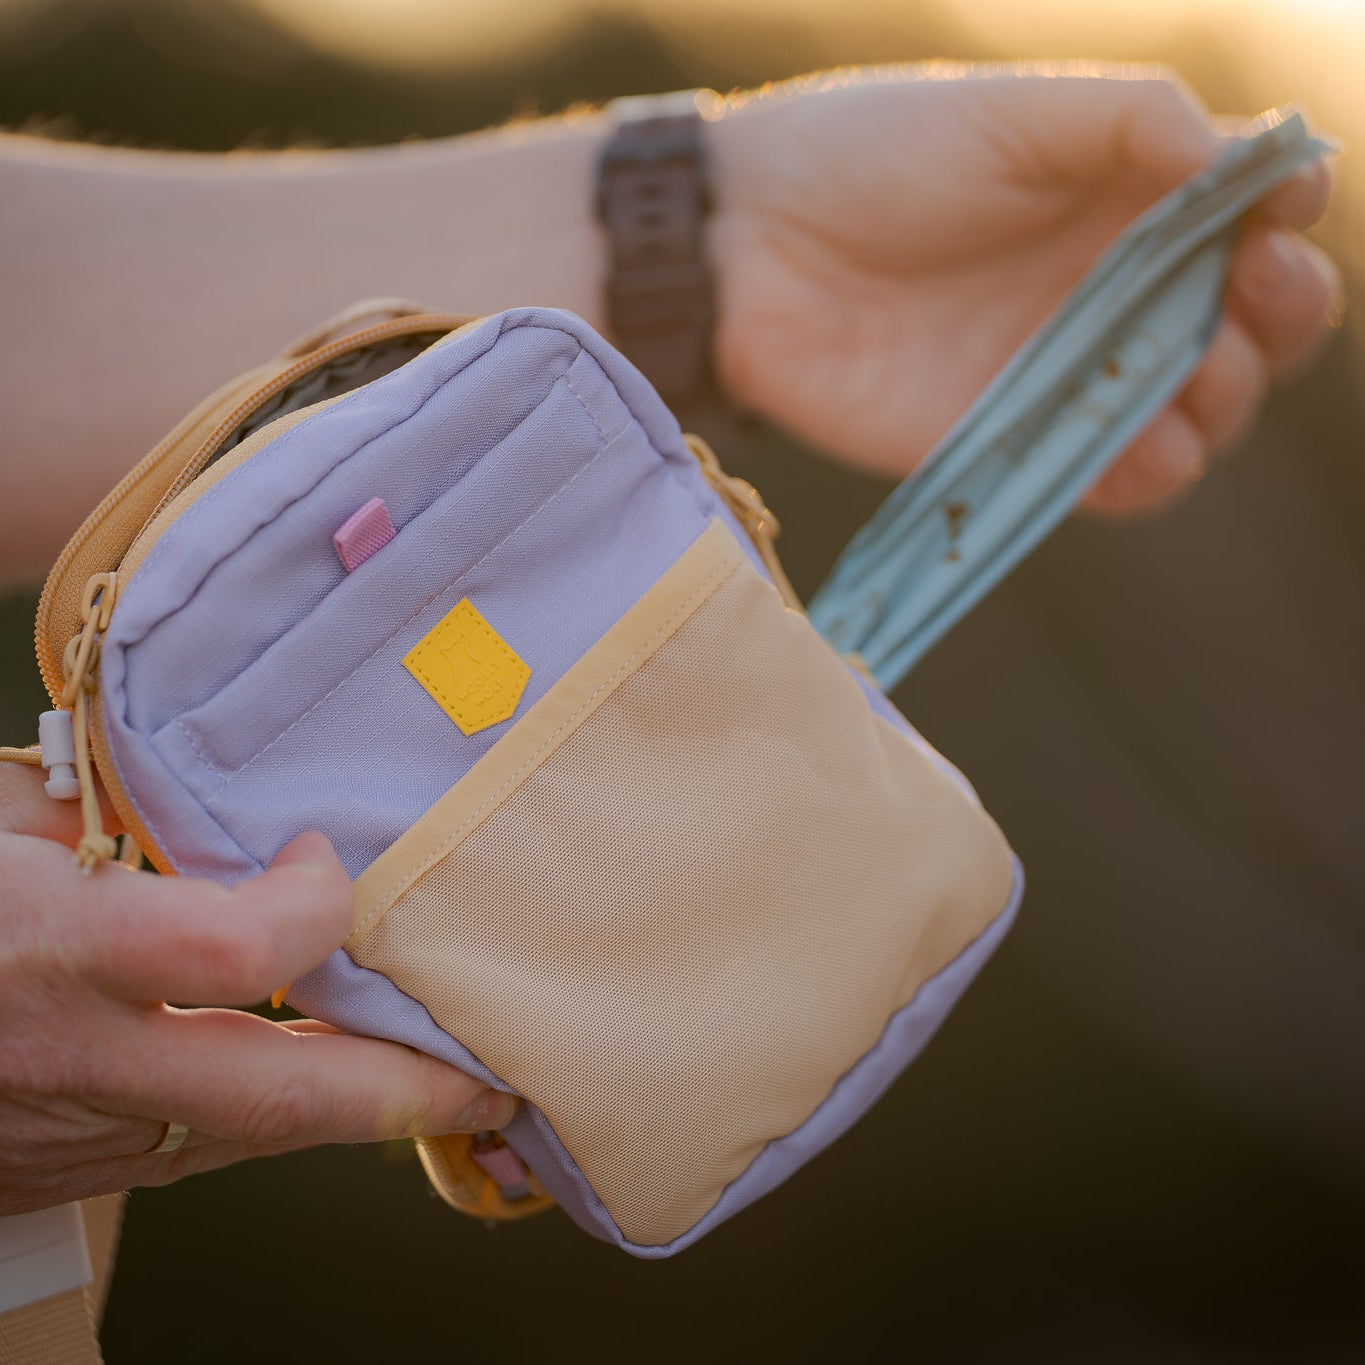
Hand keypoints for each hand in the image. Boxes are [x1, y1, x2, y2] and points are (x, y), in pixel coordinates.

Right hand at [0, 766, 511, 1214]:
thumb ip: (89, 818)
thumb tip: (171, 813)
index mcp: (59, 952)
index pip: (241, 948)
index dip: (316, 906)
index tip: (329, 863)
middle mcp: (79, 1061)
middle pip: (281, 1104)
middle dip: (406, 1095)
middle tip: (499, 1084)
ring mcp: (65, 1138)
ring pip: (242, 1141)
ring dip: (343, 1114)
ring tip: (437, 1084)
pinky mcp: (49, 1179)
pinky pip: (181, 1151)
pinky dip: (252, 1119)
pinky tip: (299, 1085)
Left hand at [709, 67, 1340, 515]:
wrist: (745, 250)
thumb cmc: (869, 156)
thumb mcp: (1013, 110)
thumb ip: (1138, 124)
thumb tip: (1251, 163)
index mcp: (1119, 199)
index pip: (1247, 229)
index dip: (1284, 232)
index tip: (1270, 223)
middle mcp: (1102, 290)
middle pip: (1242, 328)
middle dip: (1278, 319)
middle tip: (1248, 299)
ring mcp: (1056, 374)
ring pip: (1191, 412)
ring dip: (1221, 402)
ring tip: (1196, 377)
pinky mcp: (1005, 446)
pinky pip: (1104, 478)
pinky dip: (1147, 472)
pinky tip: (1152, 449)